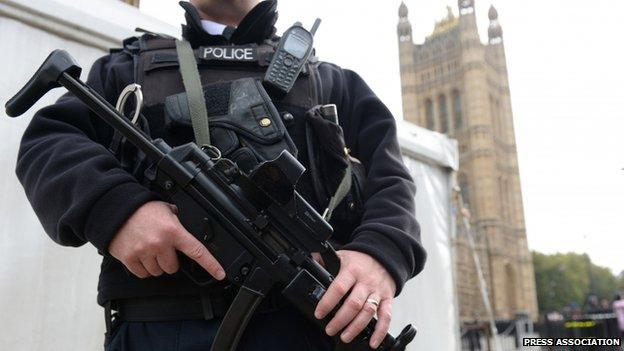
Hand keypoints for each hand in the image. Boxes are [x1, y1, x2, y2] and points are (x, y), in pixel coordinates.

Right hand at [108, 201, 224, 279]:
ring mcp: (144, 252)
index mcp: (173, 231)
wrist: (116, 209)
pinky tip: (141, 255)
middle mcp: (160, 243)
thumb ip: (177, 221)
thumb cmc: (142, 209)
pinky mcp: (130, 259)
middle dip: (169, 260)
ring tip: (149, 250)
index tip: (220, 274)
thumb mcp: (166, 210)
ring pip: (158, 272)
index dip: (211, 264)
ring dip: (156, 265)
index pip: (197, 251)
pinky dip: (143, 268)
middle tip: (162, 249)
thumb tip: (184, 227)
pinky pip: (143, 274)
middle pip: (172, 267)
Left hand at [314, 250, 395, 348]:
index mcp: (352, 271)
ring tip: (344, 337)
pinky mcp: (388, 299)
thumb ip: (323, 259)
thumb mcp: (341, 256)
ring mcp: (377, 291)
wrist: (384, 257)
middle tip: (329, 329)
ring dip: (355, 327)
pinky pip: (386, 316)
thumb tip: (307, 258)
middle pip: (353, 304)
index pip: (339, 288)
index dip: (328, 303)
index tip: (319, 314)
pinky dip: (380, 331)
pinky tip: (372, 343)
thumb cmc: (359, 260)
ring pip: (368, 312)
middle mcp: (366, 282)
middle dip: (340, 320)